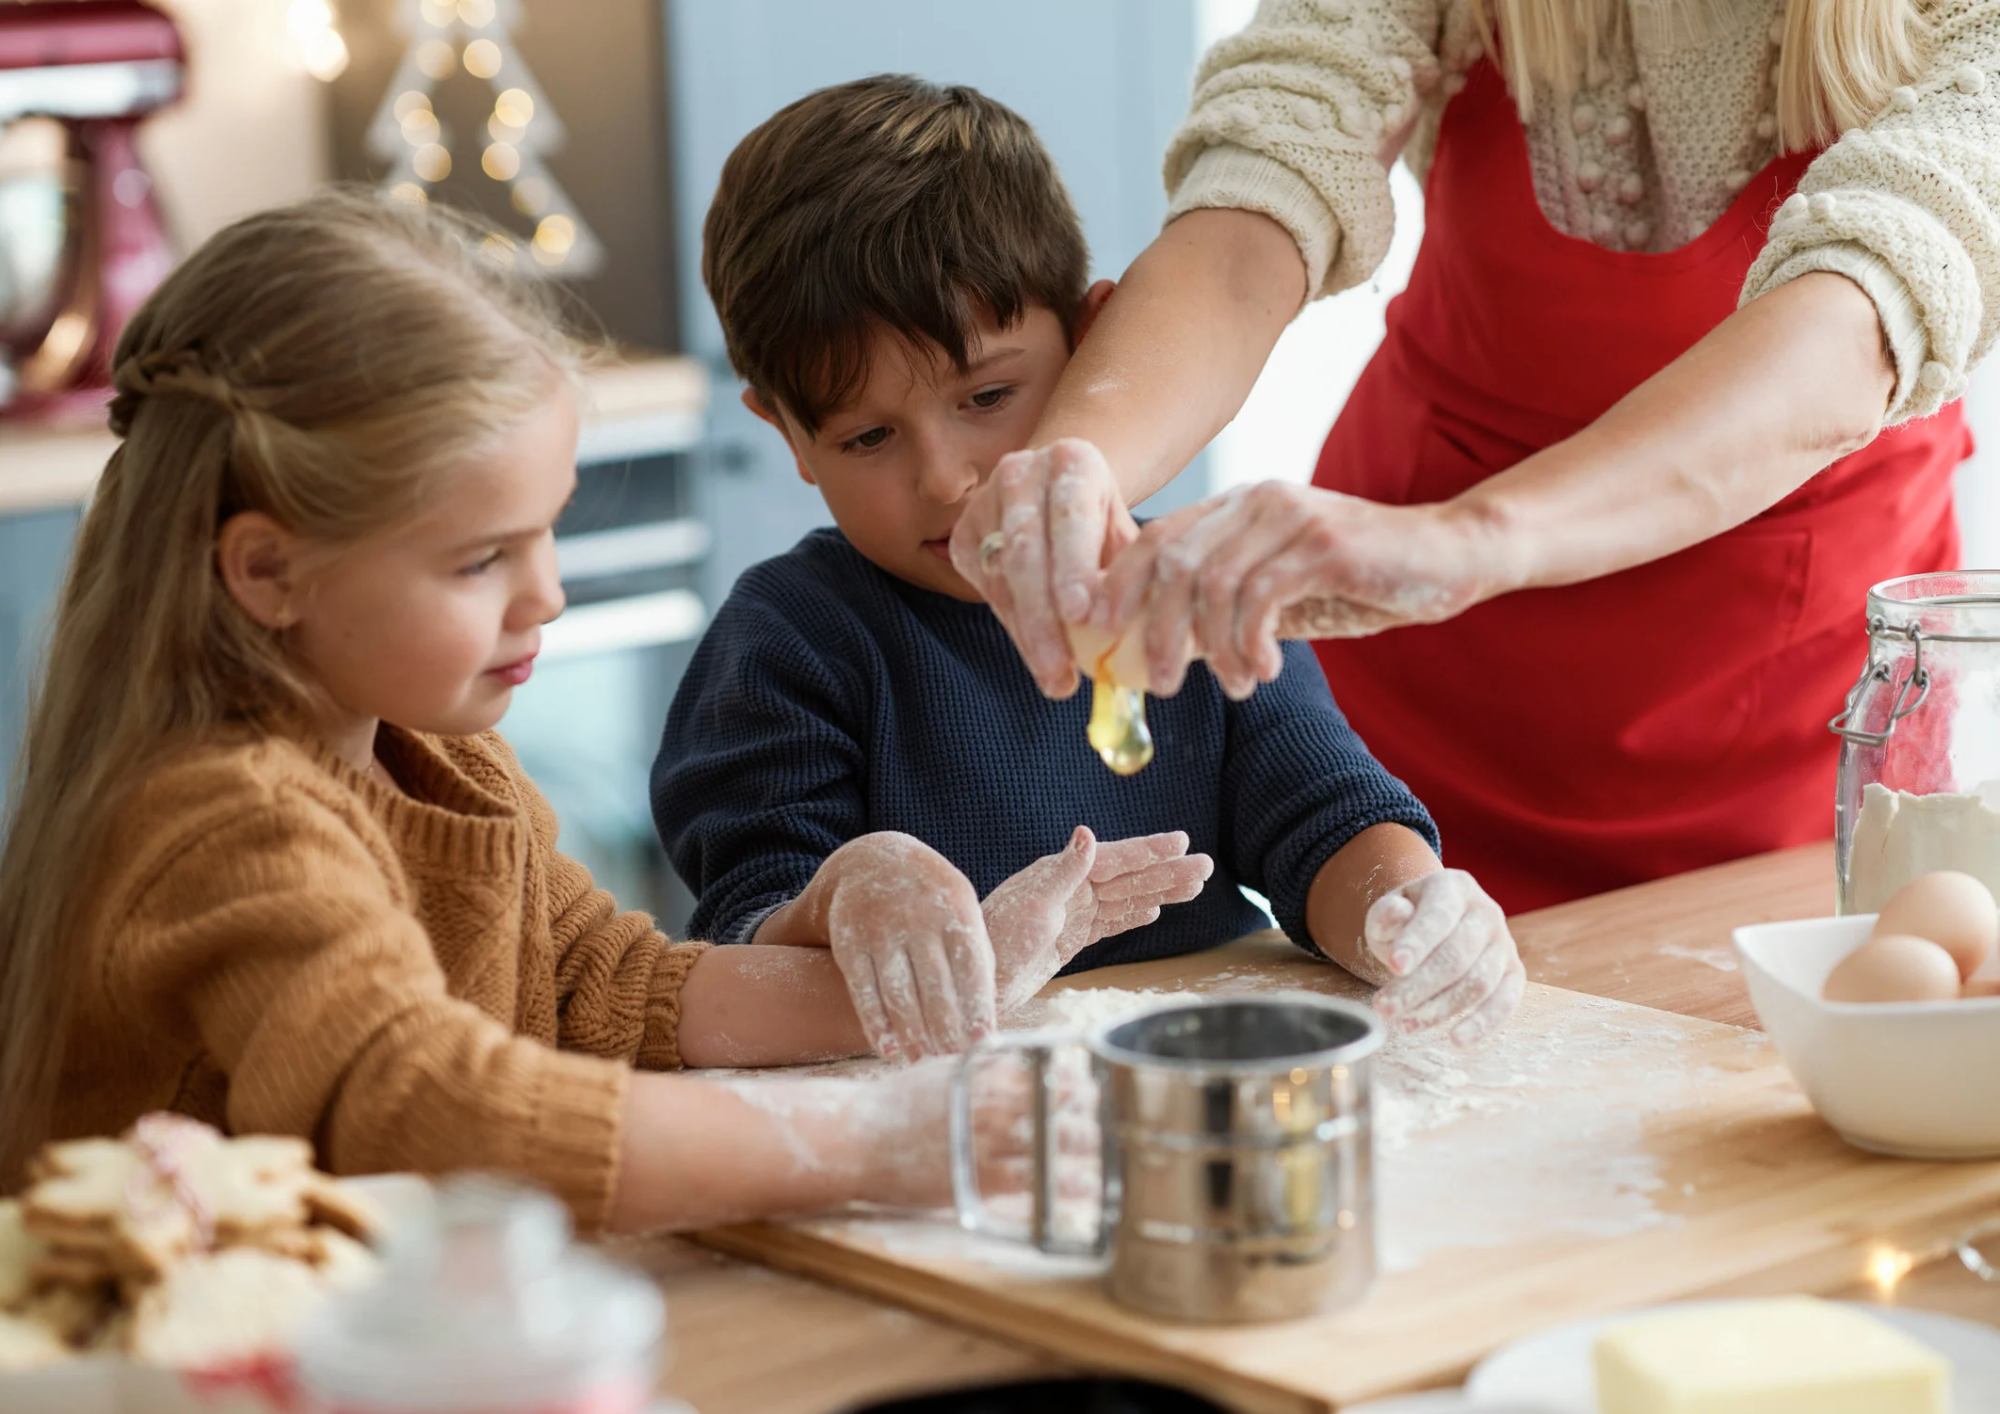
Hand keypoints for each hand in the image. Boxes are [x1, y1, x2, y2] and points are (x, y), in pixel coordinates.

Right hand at [801, 833, 996, 1060]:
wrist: (872, 861)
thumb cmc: (931, 899)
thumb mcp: (961, 908)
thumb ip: (976, 954)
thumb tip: (989, 1012)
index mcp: (954, 911)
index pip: (970, 967)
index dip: (977, 1007)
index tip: (982, 1043)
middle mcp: (917, 919)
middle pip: (935, 987)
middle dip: (946, 1030)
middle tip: (954, 1062)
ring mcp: (881, 930)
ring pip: (898, 993)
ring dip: (912, 1034)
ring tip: (923, 1061)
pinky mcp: (849, 942)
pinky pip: (863, 990)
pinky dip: (876, 1023)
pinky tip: (889, 1049)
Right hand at [858, 1052, 1102, 1210]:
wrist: (856, 1138)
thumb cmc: (898, 1103)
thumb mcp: (943, 1069)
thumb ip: (984, 1064)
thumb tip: (1019, 1056)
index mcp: (986, 1070)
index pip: (1048, 1065)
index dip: (1081, 1073)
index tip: (1106, 1077)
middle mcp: (994, 1100)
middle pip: (1061, 1101)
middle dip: (1096, 1109)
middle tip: (1128, 1114)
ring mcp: (989, 1140)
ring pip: (1055, 1141)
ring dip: (1093, 1146)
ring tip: (1123, 1150)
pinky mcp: (980, 1178)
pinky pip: (1036, 1182)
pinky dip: (1066, 1185)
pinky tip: (1090, 1189)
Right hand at [948, 439, 1138, 698]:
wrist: (1058, 496)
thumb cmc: (1102, 523)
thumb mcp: (1124, 535)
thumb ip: (1133, 574)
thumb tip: (1152, 632)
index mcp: (1072, 461)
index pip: (1072, 515)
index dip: (1074, 566)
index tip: (1082, 616)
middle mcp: (1021, 471)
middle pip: (1027, 549)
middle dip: (1043, 615)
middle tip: (1060, 667)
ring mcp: (985, 501)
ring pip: (1003, 575)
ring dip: (1028, 633)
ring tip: (1054, 677)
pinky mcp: (963, 533)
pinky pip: (986, 588)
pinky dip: (1013, 626)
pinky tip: (1036, 656)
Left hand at [982, 827, 1213, 1013]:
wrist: (976, 981)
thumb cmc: (996, 941)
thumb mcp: (1033, 904)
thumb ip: (1064, 870)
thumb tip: (1087, 833)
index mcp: (1061, 873)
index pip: (1115, 858)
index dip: (1149, 850)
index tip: (1181, 842)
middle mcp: (1069, 889)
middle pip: (1128, 877)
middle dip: (1166, 872)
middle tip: (1206, 866)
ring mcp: (1072, 913)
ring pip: (1125, 899)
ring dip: (1159, 892)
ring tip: (1194, 887)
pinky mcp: (1070, 938)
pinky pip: (1110, 922)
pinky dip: (1133, 916)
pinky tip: (1154, 911)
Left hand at [1095, 482, 1496, 698]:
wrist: (1450, 555)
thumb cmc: (1365, 578)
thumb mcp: (1286, 594)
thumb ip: (1231, 609)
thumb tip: (1167, 647)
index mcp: (1238, 507)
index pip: (1156, 539)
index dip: (1118, 585)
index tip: (1100, 633)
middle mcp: (1257, 501)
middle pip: (1171, 563)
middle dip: (1154, 629)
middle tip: (1161, 683)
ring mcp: (1290, 517)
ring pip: (1212, 584)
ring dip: (1211, 648)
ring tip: (1232, 686)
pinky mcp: (1324, 543)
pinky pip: (1259, 597)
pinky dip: (1249, 643)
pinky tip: (1263, 672)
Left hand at [1364, 868, 1523, 1047]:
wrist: (1434, 928)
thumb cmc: (1407, 922)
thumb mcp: (1388, 913)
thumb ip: (1387, 915)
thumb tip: (1397, 913)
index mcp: (1454, 887)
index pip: (1438, 915)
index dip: (1418, 942)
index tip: (1396, 966)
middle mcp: (1486, 912)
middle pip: (1457, 955)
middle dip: (1418, 987)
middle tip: (1385, 1009)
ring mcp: (1504, 943)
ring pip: (1478, 982)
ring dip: (1441, 1009)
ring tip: (1405, 1025)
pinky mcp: (1514, 973)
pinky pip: (1506, 1002)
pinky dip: (1483, 1023)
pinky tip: (1456, 1039)